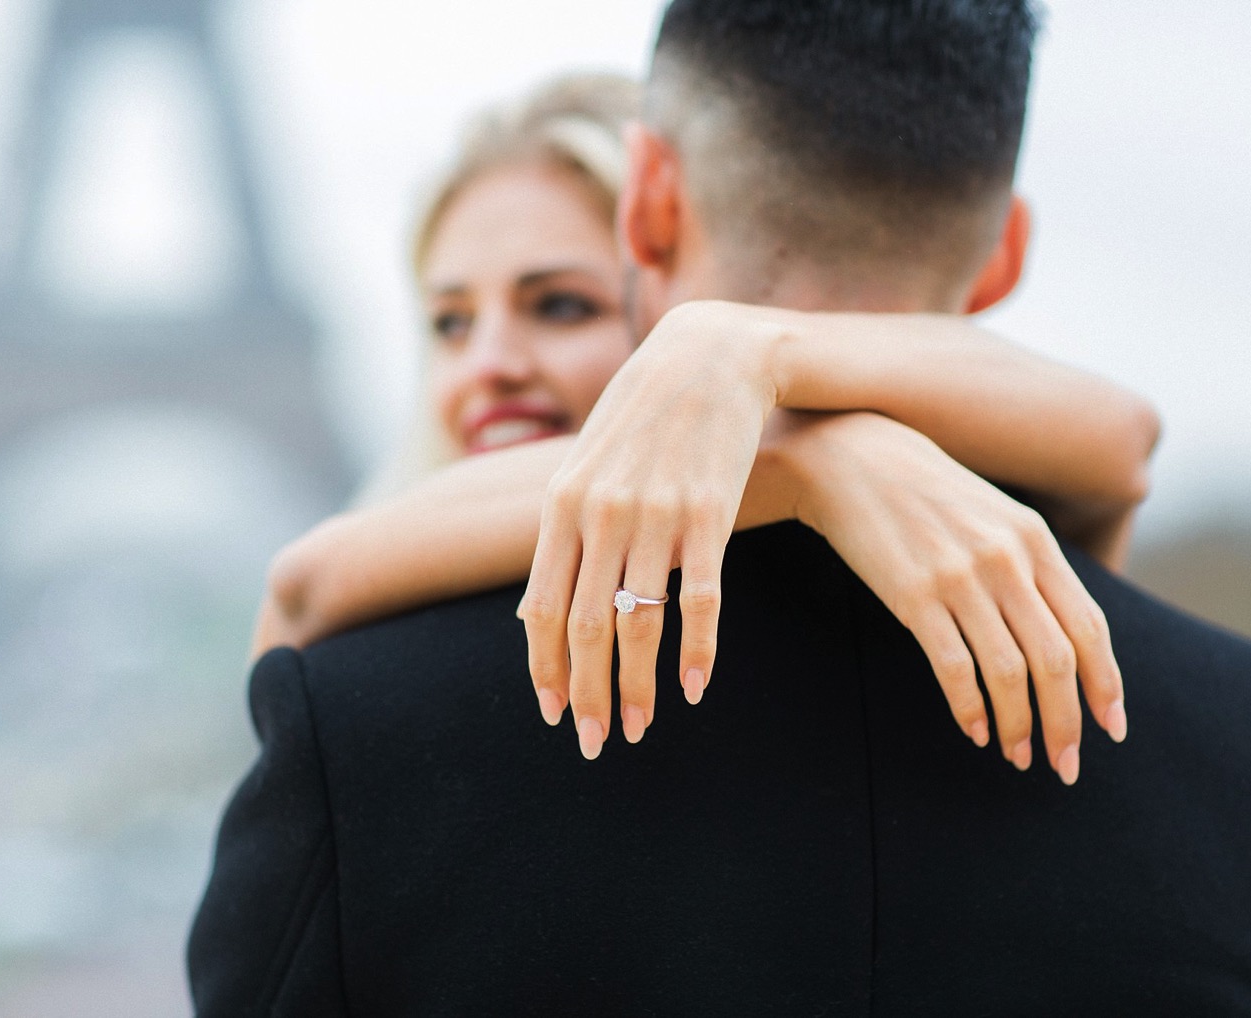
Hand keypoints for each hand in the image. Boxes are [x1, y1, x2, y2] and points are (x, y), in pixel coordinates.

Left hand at [518, 302, 777, 758]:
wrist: (708, 354)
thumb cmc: (641, 411)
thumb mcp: (587, 461)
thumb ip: (567, 526)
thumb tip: (547, 598)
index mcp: (562, 504)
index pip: (541, 608)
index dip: (544, 668)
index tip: (553, 713)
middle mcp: (602, 513)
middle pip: (585, 628)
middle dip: (586, 695)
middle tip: (594, 743)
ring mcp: (656, 514)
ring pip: (638, 623)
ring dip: (636, 686)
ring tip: (637, 729)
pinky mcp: (709, 513)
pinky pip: (701, 598)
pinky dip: (697, 650)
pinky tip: (694, 688)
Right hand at [781, 411, 1127, 783]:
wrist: (852, 458)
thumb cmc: (925, 494)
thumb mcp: (993, 517)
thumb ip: (1030, 566)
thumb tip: (1063, 637)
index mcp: (1035, 541)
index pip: (1089, 627)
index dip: (1106, 684)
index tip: (1111, 728)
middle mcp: (1007, 559)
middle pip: (1057, 660)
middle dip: (1067, 723)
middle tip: (1066, 765)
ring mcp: (960, 577)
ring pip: (1009, 672)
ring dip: (1020, 725)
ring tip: (1019, 756)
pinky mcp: (914, 596)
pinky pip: (954, 668)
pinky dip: (970, 708)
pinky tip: (975, 730)